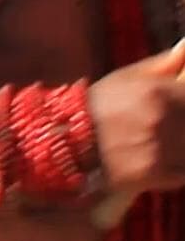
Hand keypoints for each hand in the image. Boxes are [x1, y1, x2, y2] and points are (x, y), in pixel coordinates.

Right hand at [90, 40, 184, 198]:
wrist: (66, 140)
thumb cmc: (99, 104)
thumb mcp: (127, 77)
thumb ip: (163, 64)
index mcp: (159, 93)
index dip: (184, 101)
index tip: (179, 103)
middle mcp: (165, 121)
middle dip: (182, 123)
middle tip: (170, 122)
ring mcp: (162, 151)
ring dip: (181, 146)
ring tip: (162, 140)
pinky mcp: (156, 176)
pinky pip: (183, 173)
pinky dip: (177, 168)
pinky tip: (159, 159)